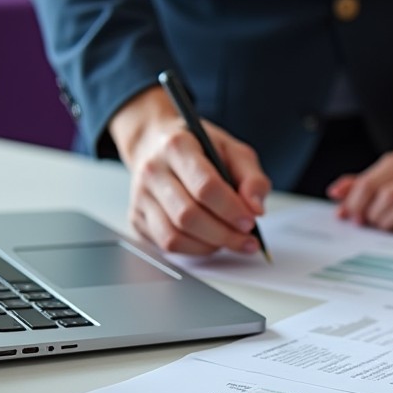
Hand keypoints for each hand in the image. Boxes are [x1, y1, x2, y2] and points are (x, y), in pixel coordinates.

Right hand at [109, 86, 270, 254]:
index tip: (250, 222)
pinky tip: (209, 240)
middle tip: (247, 239)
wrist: (156, 143)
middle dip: (224, 234)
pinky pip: (165, 246)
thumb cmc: (198, 147)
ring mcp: (140, 197)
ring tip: (230, 240)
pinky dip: (193, 249)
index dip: (231, 210)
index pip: (205, 186)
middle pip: (188, 216)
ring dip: (209, 246)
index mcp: (177, 146)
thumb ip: (252, 178)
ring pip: (174, 236)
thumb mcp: (233, 150)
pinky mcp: (136, 218)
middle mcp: (153, 171)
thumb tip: (256, 209)